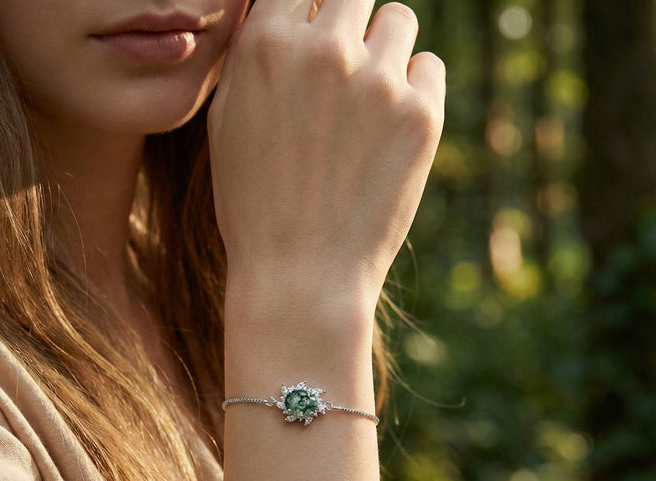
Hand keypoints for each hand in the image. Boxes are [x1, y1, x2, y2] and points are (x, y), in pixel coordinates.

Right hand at [208, 0, 444, 323]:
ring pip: (399, 20)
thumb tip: (288, 13)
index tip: (314, 36)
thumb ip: (254, 56)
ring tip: (367, 108)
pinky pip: (429, 68)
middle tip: (344, 71)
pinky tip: (389, 135)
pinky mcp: (421, 115)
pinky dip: (414, 91)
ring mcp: (378, 81)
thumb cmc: (254, 208)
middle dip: (348, 23)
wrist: (300, 278)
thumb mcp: (226, 124)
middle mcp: (324, 49)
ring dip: (386, 51)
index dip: (308, 10)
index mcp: (265, 44)